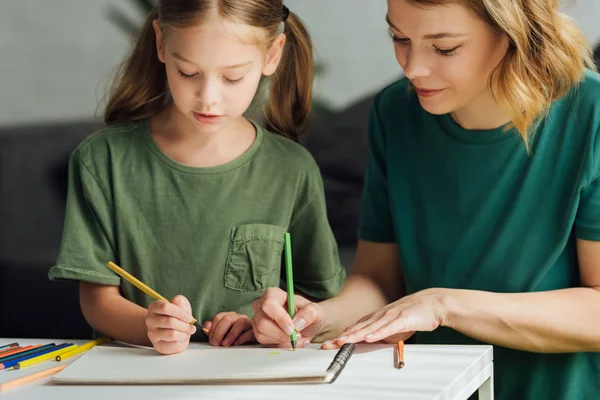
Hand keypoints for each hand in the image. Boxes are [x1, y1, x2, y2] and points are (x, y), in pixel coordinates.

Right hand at [146, 295, 196, 353]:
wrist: (170, 330)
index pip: (165, 308)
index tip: (190, 318)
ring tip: (187, 333)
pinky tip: (182, 339)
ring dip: (184, 334)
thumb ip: (180, 301)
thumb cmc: (176, 316)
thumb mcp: (180, 305)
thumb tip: (177, 301)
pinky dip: (181, 342)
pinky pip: (172, 345)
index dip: (180, 313)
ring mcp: (152, 333)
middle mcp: (150, 320)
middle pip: (170, 322)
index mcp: (154, 307)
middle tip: (192, 327)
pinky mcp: (157, 345)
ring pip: (172, 334)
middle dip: (185, 325)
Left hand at [203, 312, 254, 346]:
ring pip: (239, 323)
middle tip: (216, 344)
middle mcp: (239, 317)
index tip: (211, 340)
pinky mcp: (255, 331)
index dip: (213, 329)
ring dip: (230, 335)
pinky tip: (235, 344)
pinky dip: (241, 338)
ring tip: (225, 344)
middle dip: (219, 332)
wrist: (252, 342)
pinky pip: (249, 332)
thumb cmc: (236, 338)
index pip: (219, 317)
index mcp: (230, 317)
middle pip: (227, 319)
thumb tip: (206, 326)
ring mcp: (248, 323)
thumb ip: (213, 331)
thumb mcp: (223, 335)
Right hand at [251, 288, 323, 347]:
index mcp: (273, 294)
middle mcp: (262, 306)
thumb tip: (297, 322)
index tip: (292, 329)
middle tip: (297, 336)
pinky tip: (292, 342)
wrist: (307, 324)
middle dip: (281, 334)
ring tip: (298, 338)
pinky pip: (265, 343)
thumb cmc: (309, 314)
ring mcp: (258, 320)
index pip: (269, 304)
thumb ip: (310, 313)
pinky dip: (281, 345)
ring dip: (282, 341)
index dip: (279, 318)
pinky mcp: (259, 333)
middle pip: (262, 322)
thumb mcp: (316, 311)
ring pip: (262, 335)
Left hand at [322, 289, 446, 348]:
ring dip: (355, 335)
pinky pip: (388, 327)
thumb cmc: (414, 314)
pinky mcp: (402, 318)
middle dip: (342, 336)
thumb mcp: (393, 325)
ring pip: (369, 327)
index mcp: (378, 317)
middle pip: (358, 327)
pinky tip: (368, 338)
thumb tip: (370, 341)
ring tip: (342, 341)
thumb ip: (381, 332)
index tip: (330, 343)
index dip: (342, 335)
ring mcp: (391, 316)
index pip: (356, 327)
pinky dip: (377, 333)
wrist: (433, 303)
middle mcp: (381, 315)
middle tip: (328, 344)